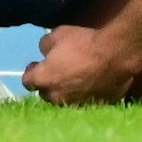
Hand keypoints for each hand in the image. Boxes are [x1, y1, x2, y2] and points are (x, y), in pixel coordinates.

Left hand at [21, 25, 141, 105]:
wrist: (113, 57)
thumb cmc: (82, 43)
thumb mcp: (58, 34)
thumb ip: (45, 45)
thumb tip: (44, 51)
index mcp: (43, 80)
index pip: (27, 82)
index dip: (31, 72)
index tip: (38, 64)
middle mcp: (56, 97)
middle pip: (45, 93)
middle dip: (48, 83)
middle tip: (57, 71)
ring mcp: (75, 104)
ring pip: (64, 100)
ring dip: (65, 91)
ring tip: (75, 78)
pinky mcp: (93, 107)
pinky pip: (84, 102)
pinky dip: (84, 95)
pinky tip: (91, 83)